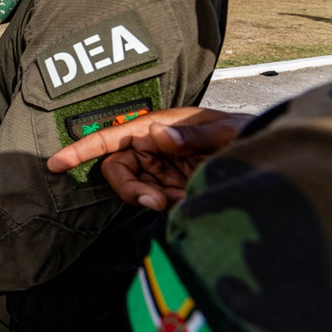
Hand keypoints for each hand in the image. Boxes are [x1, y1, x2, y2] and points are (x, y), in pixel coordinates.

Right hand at [47, 107, 253, 210]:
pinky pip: (154, 200)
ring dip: (151, 199)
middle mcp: (157, 145)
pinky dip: (167, 205)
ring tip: (180, 200)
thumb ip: (193, 134)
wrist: (274, 158)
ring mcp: (164, 167)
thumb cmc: (251, 135)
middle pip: (119, 168)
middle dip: (130, 189)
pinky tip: (188, 200)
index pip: (113, 136)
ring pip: (135, 188)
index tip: (56, 162)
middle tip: (157, 202)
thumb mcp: (229, 131)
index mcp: (162, 125)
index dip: (82, 149)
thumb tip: (156, 135)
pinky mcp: (173, 186)